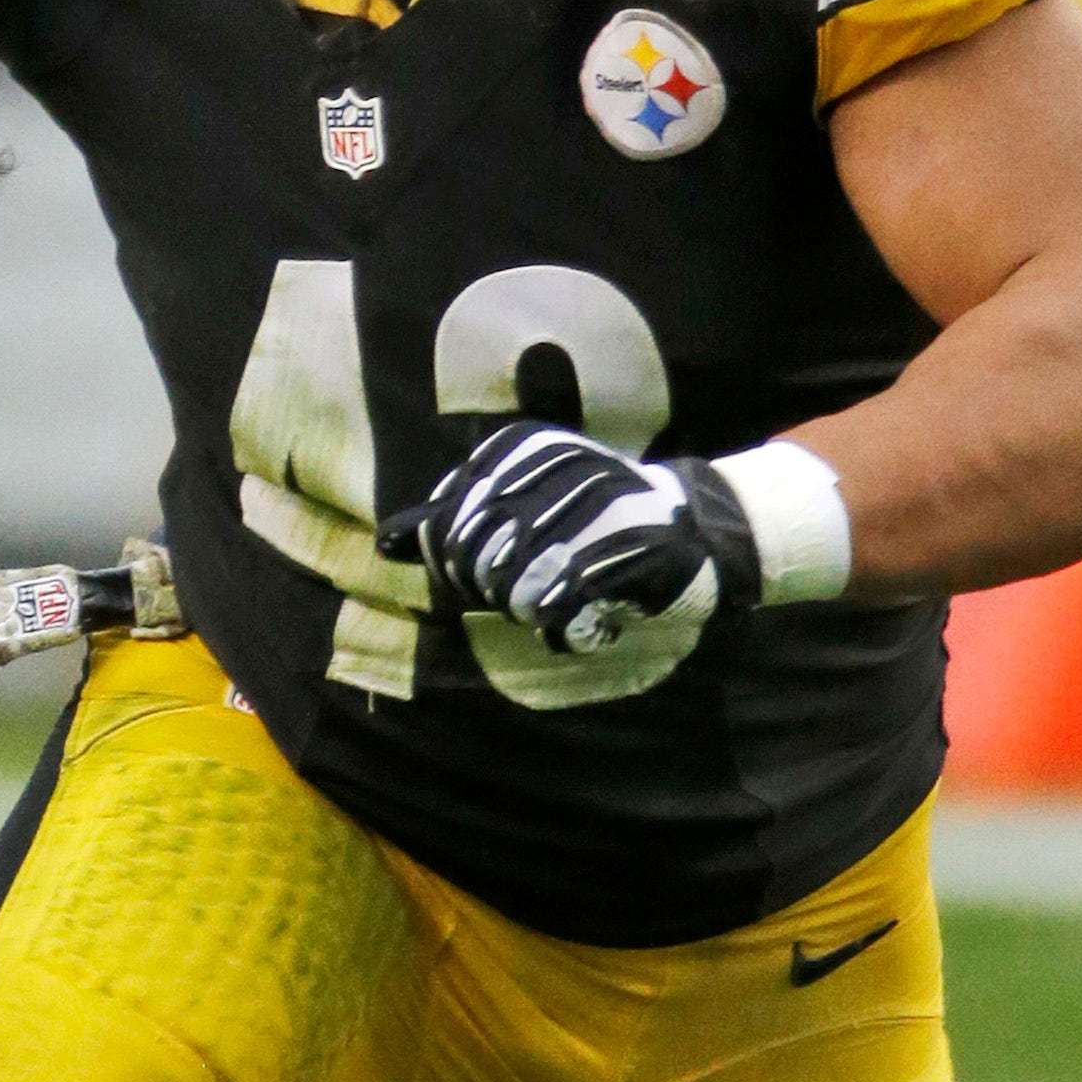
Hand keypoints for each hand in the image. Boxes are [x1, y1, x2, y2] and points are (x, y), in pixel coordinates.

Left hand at [376, 423, 760, 659]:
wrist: (696, 526)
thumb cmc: (593, 520)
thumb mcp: (522, 504)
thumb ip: (453, 522)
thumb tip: (385, 543)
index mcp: (522, 449)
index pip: (447, 525)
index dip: (458, 567)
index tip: (490, 574)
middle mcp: (553, 470)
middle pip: (476, 563)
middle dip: (495, 594)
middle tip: (533, 592)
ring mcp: (595, 511)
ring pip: (514, 592)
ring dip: (534, 613)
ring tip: (563, 601)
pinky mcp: (627, 555)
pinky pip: (561, 614)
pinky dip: (566, 632)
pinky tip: (586, 623)